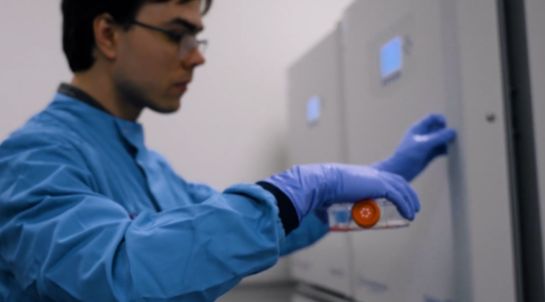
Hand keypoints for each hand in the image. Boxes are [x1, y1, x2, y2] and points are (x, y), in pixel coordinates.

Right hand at [262, 163, 419, 221]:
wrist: (321, 182)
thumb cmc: (320, 191)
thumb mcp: (326, 200)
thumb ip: (327, 209)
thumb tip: (322, 221)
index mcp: (360, 174)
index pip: (382, 177)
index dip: (392, 186)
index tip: (397, 196)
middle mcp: (370, 174)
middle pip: (396, 179)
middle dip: (406, 192)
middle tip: (411, 205)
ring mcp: (376, 178)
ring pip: (401, 187)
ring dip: (410, 199)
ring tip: (413, 211)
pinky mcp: (379, 185)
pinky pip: (398, 196)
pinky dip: (406, 205)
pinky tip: (410, 214)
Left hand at [373, 114, 456, 181]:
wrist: (399, 172)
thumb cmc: (406, 155)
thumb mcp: (423, 144)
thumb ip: (438, 137)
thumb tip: (453, 132)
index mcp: (418, 128)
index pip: (432, 118)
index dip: (441, 119)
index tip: (449, 125)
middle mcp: (423, 135)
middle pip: (439, 128)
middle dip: (447, 130)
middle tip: (456, 135)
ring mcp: (426, 145)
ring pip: (441, 139)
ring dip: (448, 141)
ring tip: (457, 144)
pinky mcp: (429, 155)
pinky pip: (441, 149)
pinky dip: (447, 150)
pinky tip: (453, 153)